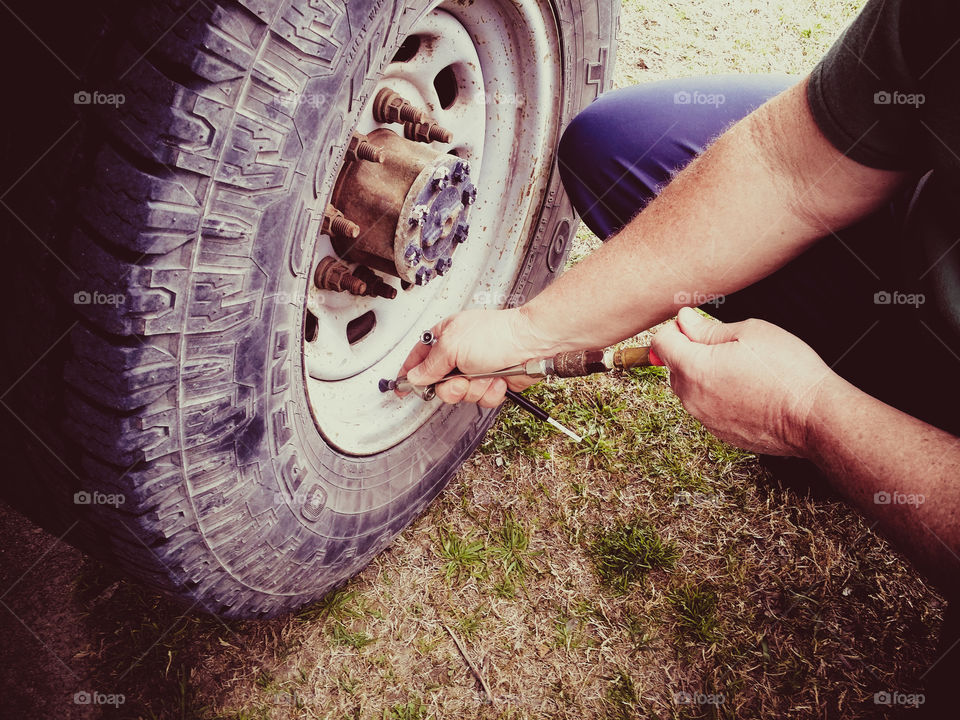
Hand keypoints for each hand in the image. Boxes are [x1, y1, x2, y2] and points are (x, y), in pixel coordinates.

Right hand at [398, 308, 547, 406]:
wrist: (531, 344)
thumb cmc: (497, 334)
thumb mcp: (452, 345)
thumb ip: (430, 364)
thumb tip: (415, 376)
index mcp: (446, 337)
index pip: (419, 357)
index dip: (410, 373)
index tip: (401, 387)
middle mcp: (459, 354)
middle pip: (440, 384)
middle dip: (451, 387)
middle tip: (460, 379)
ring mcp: (476, 369)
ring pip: (462, 395)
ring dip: (474, 388)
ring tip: (485, 374)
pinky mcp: (492, 382)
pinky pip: (482, 398)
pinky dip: (490, 391)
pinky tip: (497, 379)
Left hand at [651, 307, 836, 455]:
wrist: (813, 416)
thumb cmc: (787, 370)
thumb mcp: (748, 333)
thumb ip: (707, 328)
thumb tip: (684, 320)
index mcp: (694, 368)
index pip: (661, 342)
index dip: (676, 328)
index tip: (695, 325)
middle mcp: (692, 398)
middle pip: (673, 367)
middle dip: (689, 351)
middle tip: (724, 345)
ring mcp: (705, 419)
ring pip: (690, 389)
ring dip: (703, 375)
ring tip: (739, 368)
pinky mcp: (719, 433)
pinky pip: (707, 408)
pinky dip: (718, 396)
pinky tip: (746, 389)